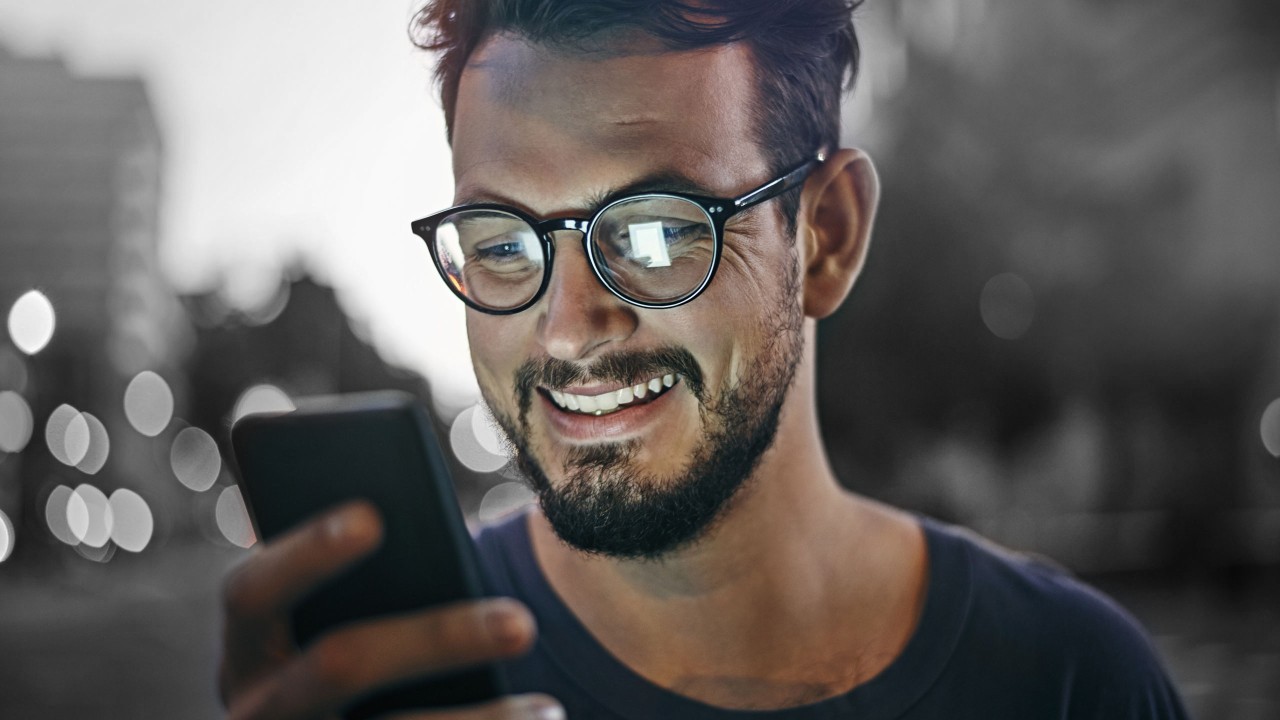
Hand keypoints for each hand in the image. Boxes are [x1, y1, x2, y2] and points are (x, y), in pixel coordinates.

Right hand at [218, 500, 562, 718]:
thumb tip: (428, 531)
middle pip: (340, 665)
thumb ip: (378, 578)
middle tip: (522, 624)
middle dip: (439, 639)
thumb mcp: (349, 617)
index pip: (252, 591)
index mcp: (249, 644)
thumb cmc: (363, 646)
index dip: (306, 552)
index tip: (372, 518)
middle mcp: (257, 707)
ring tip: (548, 709)